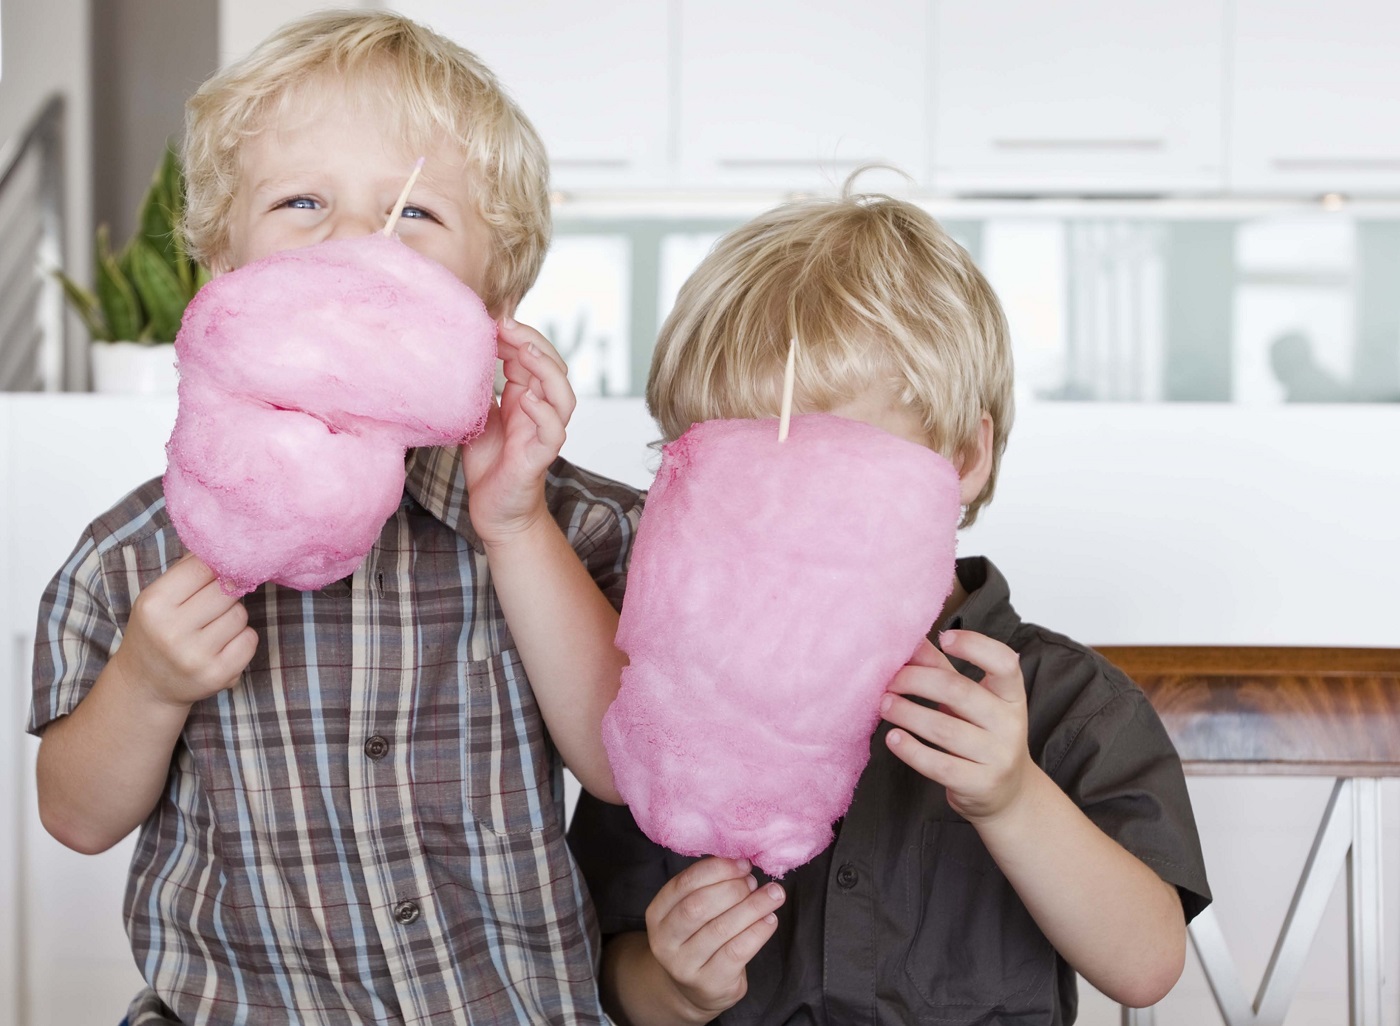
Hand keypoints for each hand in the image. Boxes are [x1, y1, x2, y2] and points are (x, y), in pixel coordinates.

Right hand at [108, 553, 257, 708]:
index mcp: (155, 604)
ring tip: (211, 629)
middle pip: (227, 590)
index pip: (203, 566)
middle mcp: (172, 631)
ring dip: (233, 618)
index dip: (218, 563)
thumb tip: (224, 542)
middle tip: (213, 603)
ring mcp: (196, 656)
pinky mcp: (218, 675)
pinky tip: (221, 646)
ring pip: (240, 615)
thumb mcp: (157, 597)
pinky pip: (250, 639)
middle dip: (226, 592)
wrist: (145, 685)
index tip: (222, 565)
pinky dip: (242, 639)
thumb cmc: (156, 632)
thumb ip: (187, 570)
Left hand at [463, 317, 575, 546]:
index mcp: (527, 397)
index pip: (534, 356)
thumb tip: (463, 350)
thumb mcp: (477, 414)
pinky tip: (526, 399)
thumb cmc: (488, 463)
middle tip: (505, 325)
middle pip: (553, 366)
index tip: (491, 319)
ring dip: (547, 370)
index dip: (518, 335)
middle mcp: (541, 412)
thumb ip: (478, 386)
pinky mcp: (541, 458)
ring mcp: (544, 433)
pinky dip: (545, 413)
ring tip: (525, 352)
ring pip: (564, 395)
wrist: (494, 510)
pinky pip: (554, 432)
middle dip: (533, 341)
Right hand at [645, 857, 784, 1019]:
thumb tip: (742, 863)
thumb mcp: (690, 912)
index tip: (743, 863)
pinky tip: (770, 919)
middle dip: (732, 889)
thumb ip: (708, 888)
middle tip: (754, 882)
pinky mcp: (709, 983)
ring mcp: (684, 965)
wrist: (695, 990)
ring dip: (753, 907)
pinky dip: (757, 931)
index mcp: (658, 913)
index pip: (684, 883)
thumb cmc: (698, 939)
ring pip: (721, 929)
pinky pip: (737, 952)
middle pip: (698, 906)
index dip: (716, 869)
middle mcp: (664, 941)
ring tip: (773, 895)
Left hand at [881, 630, 1032, 822]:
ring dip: (907, 713)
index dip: (975, 645)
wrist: (1007, 794)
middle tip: (890, 681)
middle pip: (960, 692)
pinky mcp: (980, 784)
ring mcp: (998, 756)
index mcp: (1012, 696)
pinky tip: (893, 738)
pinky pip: (939, 765)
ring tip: (884, 705)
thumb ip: (942, 670)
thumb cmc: (982, 736)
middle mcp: (1011, 724)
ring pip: (944, 729)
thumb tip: (911, 641)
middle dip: (917, 681)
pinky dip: (911, 750)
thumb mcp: (971, 701)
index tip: (944, 637)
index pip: (1004, 662)